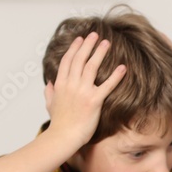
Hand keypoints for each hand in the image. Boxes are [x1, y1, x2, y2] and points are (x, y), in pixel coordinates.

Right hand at [43, 33, 126, 147]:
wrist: (63, 137)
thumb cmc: (59, 123)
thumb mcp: (50, 105)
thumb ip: (49, 92)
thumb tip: (48, 84)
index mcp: (60, 84)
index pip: (67, 61)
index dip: (74, 48)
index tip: (80, 39)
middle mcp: (70, 84)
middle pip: (80, 59)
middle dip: (88, 45)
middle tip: (95, 35)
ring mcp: (82, 91)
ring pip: (92, 67)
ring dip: (100, 53)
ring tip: (107, 43)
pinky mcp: (94, 101)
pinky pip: (107, 85)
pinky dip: (116, 76)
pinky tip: (123, 67)